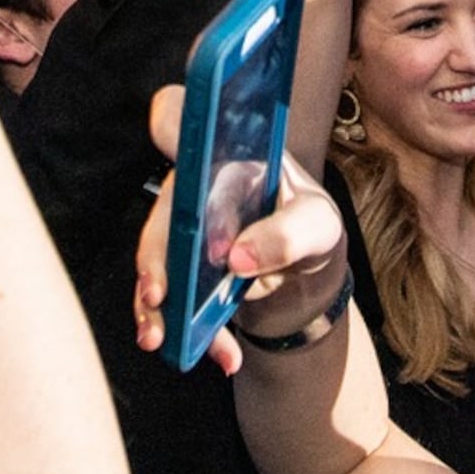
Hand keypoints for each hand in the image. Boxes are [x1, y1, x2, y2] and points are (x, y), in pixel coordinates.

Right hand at [132, 81, 351, 374]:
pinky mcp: (180, 271)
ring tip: (163, 340)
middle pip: (163, 207)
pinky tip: (221, 356)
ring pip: (154, 260)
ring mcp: (183, 230)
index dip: (173, 120)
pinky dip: (188, 332)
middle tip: (160, 294)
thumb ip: (290, 232)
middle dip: (156, 255)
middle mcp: (195, 185)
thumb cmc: (312, 231)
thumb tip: (237, 257)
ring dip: (155, 304)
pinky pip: (168, 299)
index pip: (186, 117)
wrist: (306, 282)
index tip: (172, 138)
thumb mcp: (320, 227)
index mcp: (227, 155)